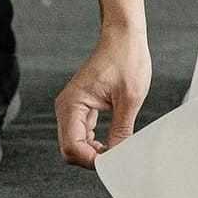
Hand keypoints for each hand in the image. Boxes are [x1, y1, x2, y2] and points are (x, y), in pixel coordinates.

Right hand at [54, 24, 152, 167]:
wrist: (124, 35)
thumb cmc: (126, 57)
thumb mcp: (129, 99)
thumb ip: (121, 132)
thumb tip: (118, 158)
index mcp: (73, 103)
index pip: (72, 147)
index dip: (91, 160)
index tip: (113, 162)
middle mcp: (67, 106)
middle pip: (70, 149)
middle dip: (91, 158)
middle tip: (116, 158)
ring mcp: (73, 107)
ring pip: (75, 144)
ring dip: (93, 151)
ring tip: (116, 150)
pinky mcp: (82, 107)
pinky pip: (82, 134)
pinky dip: (94, 142)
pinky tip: (111, 142)